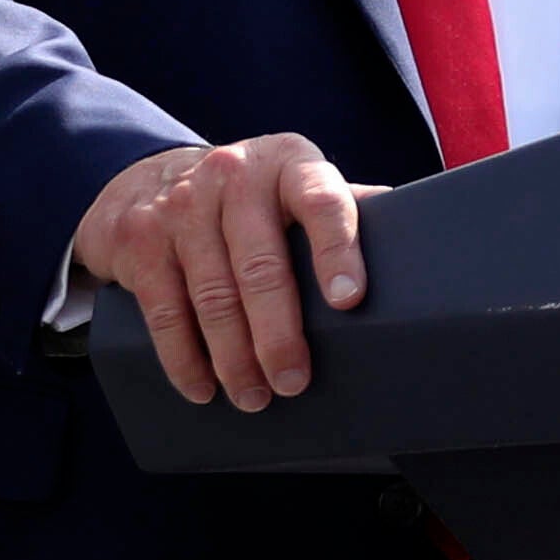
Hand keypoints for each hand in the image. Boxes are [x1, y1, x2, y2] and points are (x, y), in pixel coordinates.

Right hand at [72, 136, 371, 412]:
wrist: (146, 178)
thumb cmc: (249, 199)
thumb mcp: (295, 186)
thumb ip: (344, 210)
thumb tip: (419, 248)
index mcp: (289, 163)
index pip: (322, 201)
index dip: (337, 250)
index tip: (349, 301)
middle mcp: (234, 174)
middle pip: (261, 265)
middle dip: (278, 334)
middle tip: (294, 381)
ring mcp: (182, 203)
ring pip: (212, 295)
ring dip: (234, 358)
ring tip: (254, 396)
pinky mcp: (140, 237)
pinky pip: (165, 309)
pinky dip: (184, 358)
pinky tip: (202, 387)